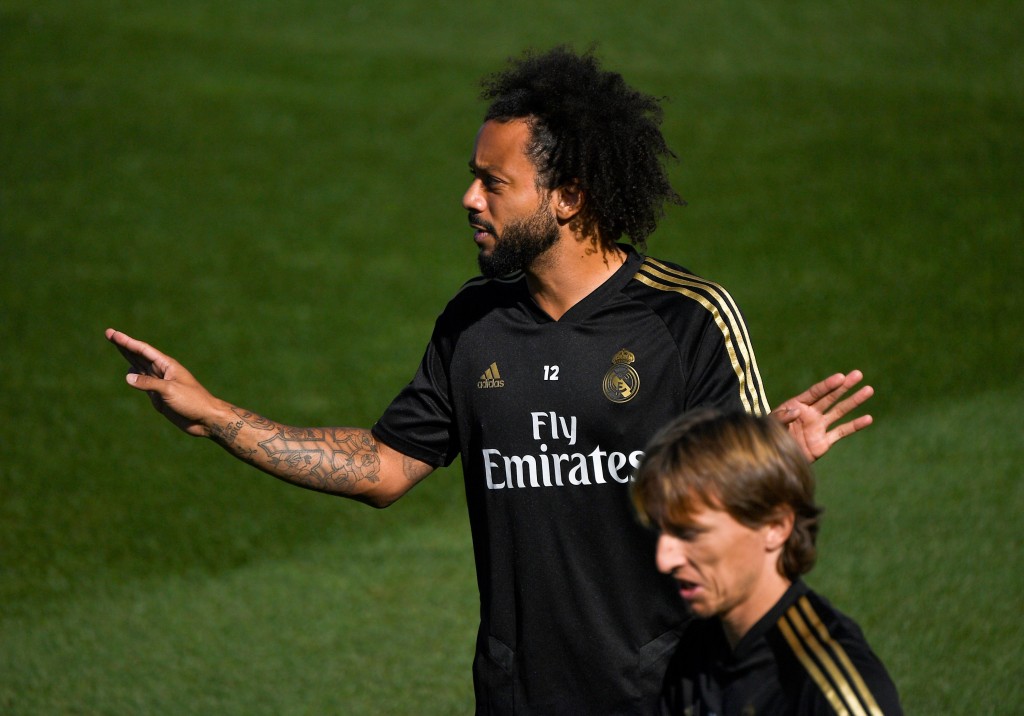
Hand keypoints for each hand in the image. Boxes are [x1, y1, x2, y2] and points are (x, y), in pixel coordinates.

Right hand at [105, 328, 223, 436]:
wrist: (205, 418)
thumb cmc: (192, 401)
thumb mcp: (169, 390)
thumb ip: (148, 383)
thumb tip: (128, 377)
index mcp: (167, 366)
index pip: (143, 350)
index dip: (127, 342)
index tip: (113, 333)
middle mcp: (162, 372)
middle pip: (139, 355)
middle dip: (124, 345)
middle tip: (109, 334)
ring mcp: (160, 383)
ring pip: (139, 367)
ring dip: (128, 357)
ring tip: (118, 347)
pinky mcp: (160, 396)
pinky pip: (143, 383)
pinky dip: (135, 377)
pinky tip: (130, 372)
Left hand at [772, 370, 873, 461]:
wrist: (774, 457)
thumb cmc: (770, 436)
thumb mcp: (772, 424)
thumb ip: (782, 416)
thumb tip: (796, 411)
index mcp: (798, 404)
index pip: (816, 392)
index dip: (828, 385)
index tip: (841, 377)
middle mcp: (811, 413)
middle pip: (831, 397)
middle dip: (845, 386)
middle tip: (858, 374)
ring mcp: (819, 426)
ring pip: (840, 411)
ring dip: (854, 401)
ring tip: (868, 390)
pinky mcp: (824, 441)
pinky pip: (842, 431)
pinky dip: (855, 425)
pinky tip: (868, 418)